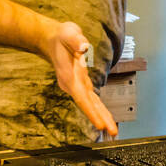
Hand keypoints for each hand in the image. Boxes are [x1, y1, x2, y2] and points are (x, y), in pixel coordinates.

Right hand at [42, 19, 117, 139]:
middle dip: (100, 118)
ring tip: (112, 131)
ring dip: (102, 116)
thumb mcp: (68, 33)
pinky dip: (99, 108)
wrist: (52, 39)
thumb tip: (84, 46)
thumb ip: (76, 40)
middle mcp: (72, 84)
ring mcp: (77, 85)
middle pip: (88, 104)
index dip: (90, 111)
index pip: (81, 97)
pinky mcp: (82, 83)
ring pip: (91, 104)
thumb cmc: (61, 36)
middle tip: (112, 132)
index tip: (99, 123)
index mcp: (68, 76)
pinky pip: (92, 99)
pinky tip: (105, 118)